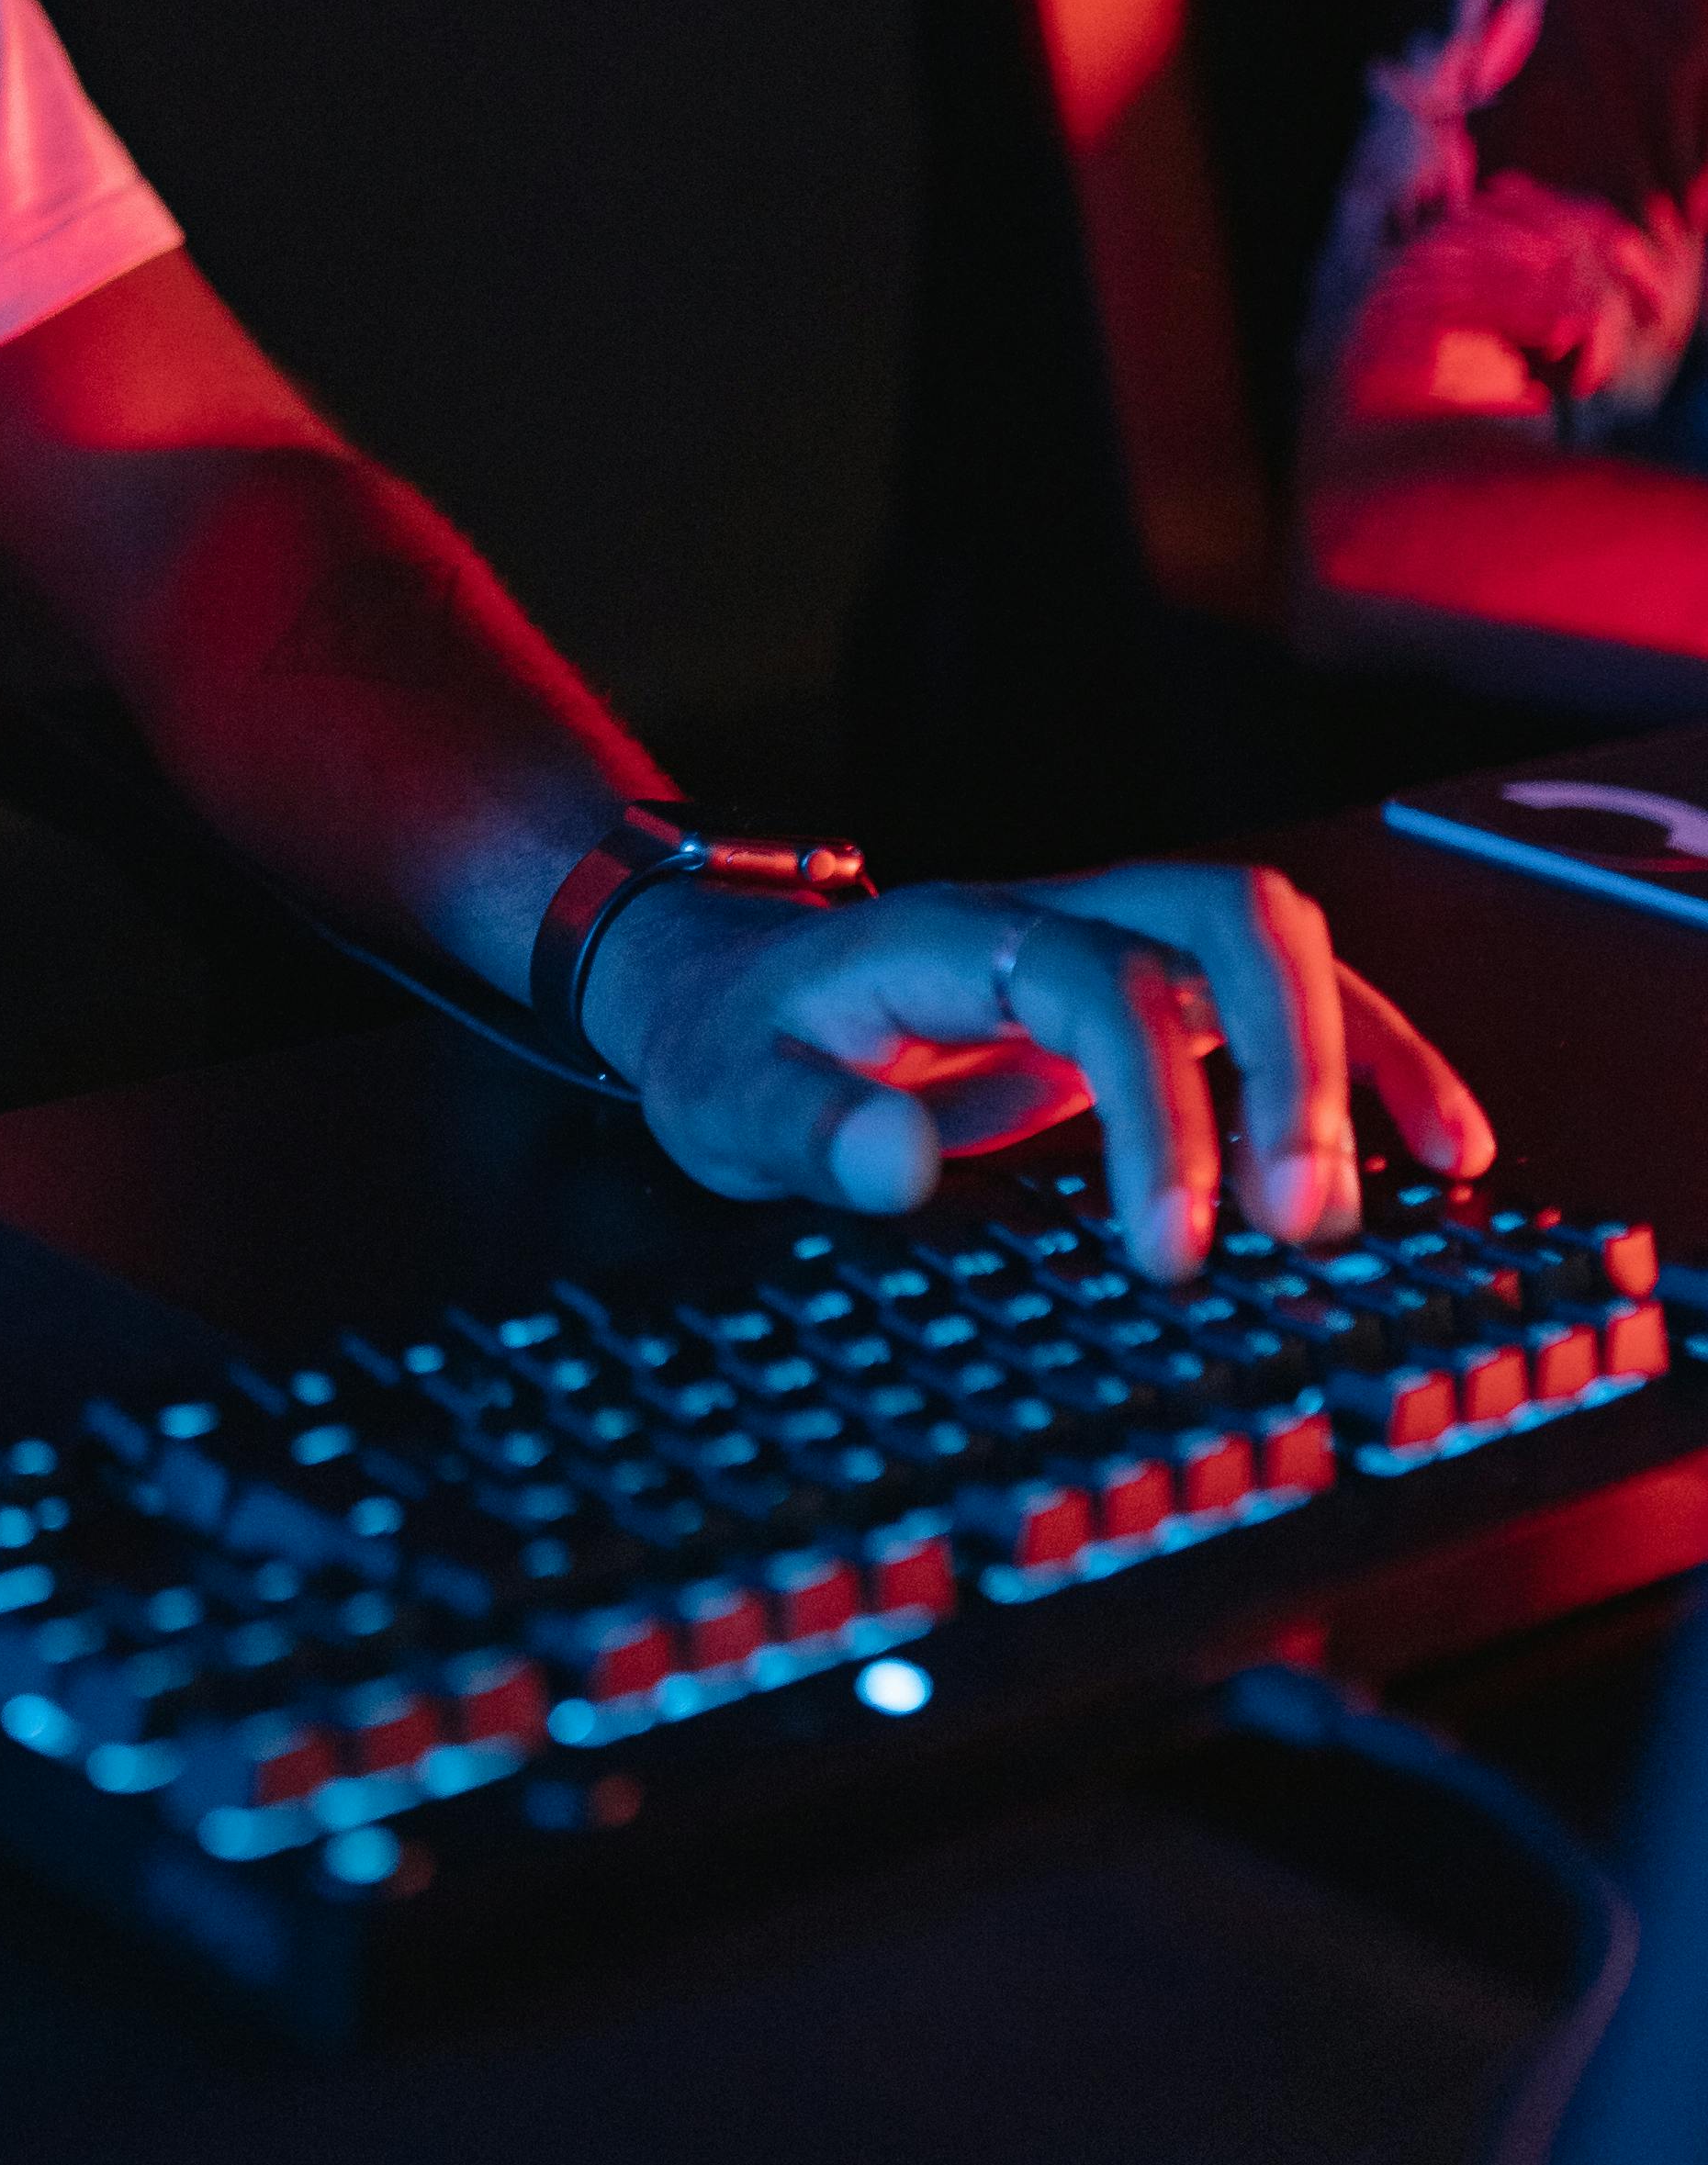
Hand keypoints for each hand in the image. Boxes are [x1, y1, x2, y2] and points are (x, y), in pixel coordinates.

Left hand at [577, 859, 1493, 1281]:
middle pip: (1225, 920)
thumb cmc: (736, 1042)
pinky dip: (1374, 1061)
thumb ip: (803, 1129)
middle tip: (1303, 1223)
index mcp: (953, 936)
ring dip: (1350, 1057)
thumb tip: (891, 1167)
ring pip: (1274, 945)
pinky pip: (1288, 998)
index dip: (1155, 1110)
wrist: (725, 980)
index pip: (1097, 982)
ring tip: (1403, 1188)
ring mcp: (1111, 942)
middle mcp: (1053, 916)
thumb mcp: (728, 1097)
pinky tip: (1440, 1147)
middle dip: (1291, 1062)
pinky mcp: (1149, 993)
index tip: (1173, 1248)